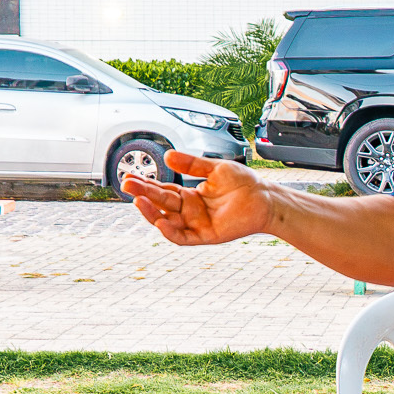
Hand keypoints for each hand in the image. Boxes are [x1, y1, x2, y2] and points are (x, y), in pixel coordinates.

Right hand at [126, 151, 270, 246]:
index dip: (146, 185)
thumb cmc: (244, 184)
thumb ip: (191, 164)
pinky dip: (171, 232)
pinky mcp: (207, 236)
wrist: (266, 198)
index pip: (163, 191)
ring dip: (152, 213)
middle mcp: (191, 211)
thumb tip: (168, 156)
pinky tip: (160, 222)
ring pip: (167, 222)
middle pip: (161, 204)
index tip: (129, 177)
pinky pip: (184, 238)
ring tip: (139, 201)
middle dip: (143, 194)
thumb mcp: (215, 168)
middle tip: (127, 185)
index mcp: (190, 196)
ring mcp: (197, 224)